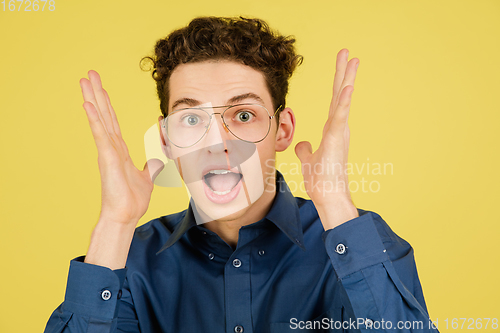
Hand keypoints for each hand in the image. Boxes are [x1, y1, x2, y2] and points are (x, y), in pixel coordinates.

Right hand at [80, 70, 163, 225]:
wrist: (125, 216)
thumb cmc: (131, 200)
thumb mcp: (146, 179)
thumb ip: (150, 167)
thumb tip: (155, 161)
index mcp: (120, 149)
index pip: (113, 120)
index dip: (108, 103)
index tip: (101, 87)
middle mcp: (111, 147)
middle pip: (104, 114)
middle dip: (97, 93)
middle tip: (89, 73)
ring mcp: (108, 151)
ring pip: (100, 119)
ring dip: (92, 99)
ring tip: (84, 80)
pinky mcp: (107, 158)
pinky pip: (100, 135)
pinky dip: (94, 119)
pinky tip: (87, 104)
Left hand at [294, 49, 358, 227]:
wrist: (328, 196)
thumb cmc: (321, 180)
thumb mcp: (308, 160)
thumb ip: (305, 149)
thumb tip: (301, 144)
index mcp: (332, 130)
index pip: (334, 101)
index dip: (337, 83)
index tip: (342, 66)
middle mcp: (338, 128)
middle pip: (340, 94)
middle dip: (344, 72)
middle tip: (348, 52)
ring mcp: (340, 132)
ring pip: (343, 99)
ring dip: (347, 78)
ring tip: (353, 58)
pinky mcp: (337, 139)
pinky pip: (341, 116)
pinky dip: (345, 101)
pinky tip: (348, 85)